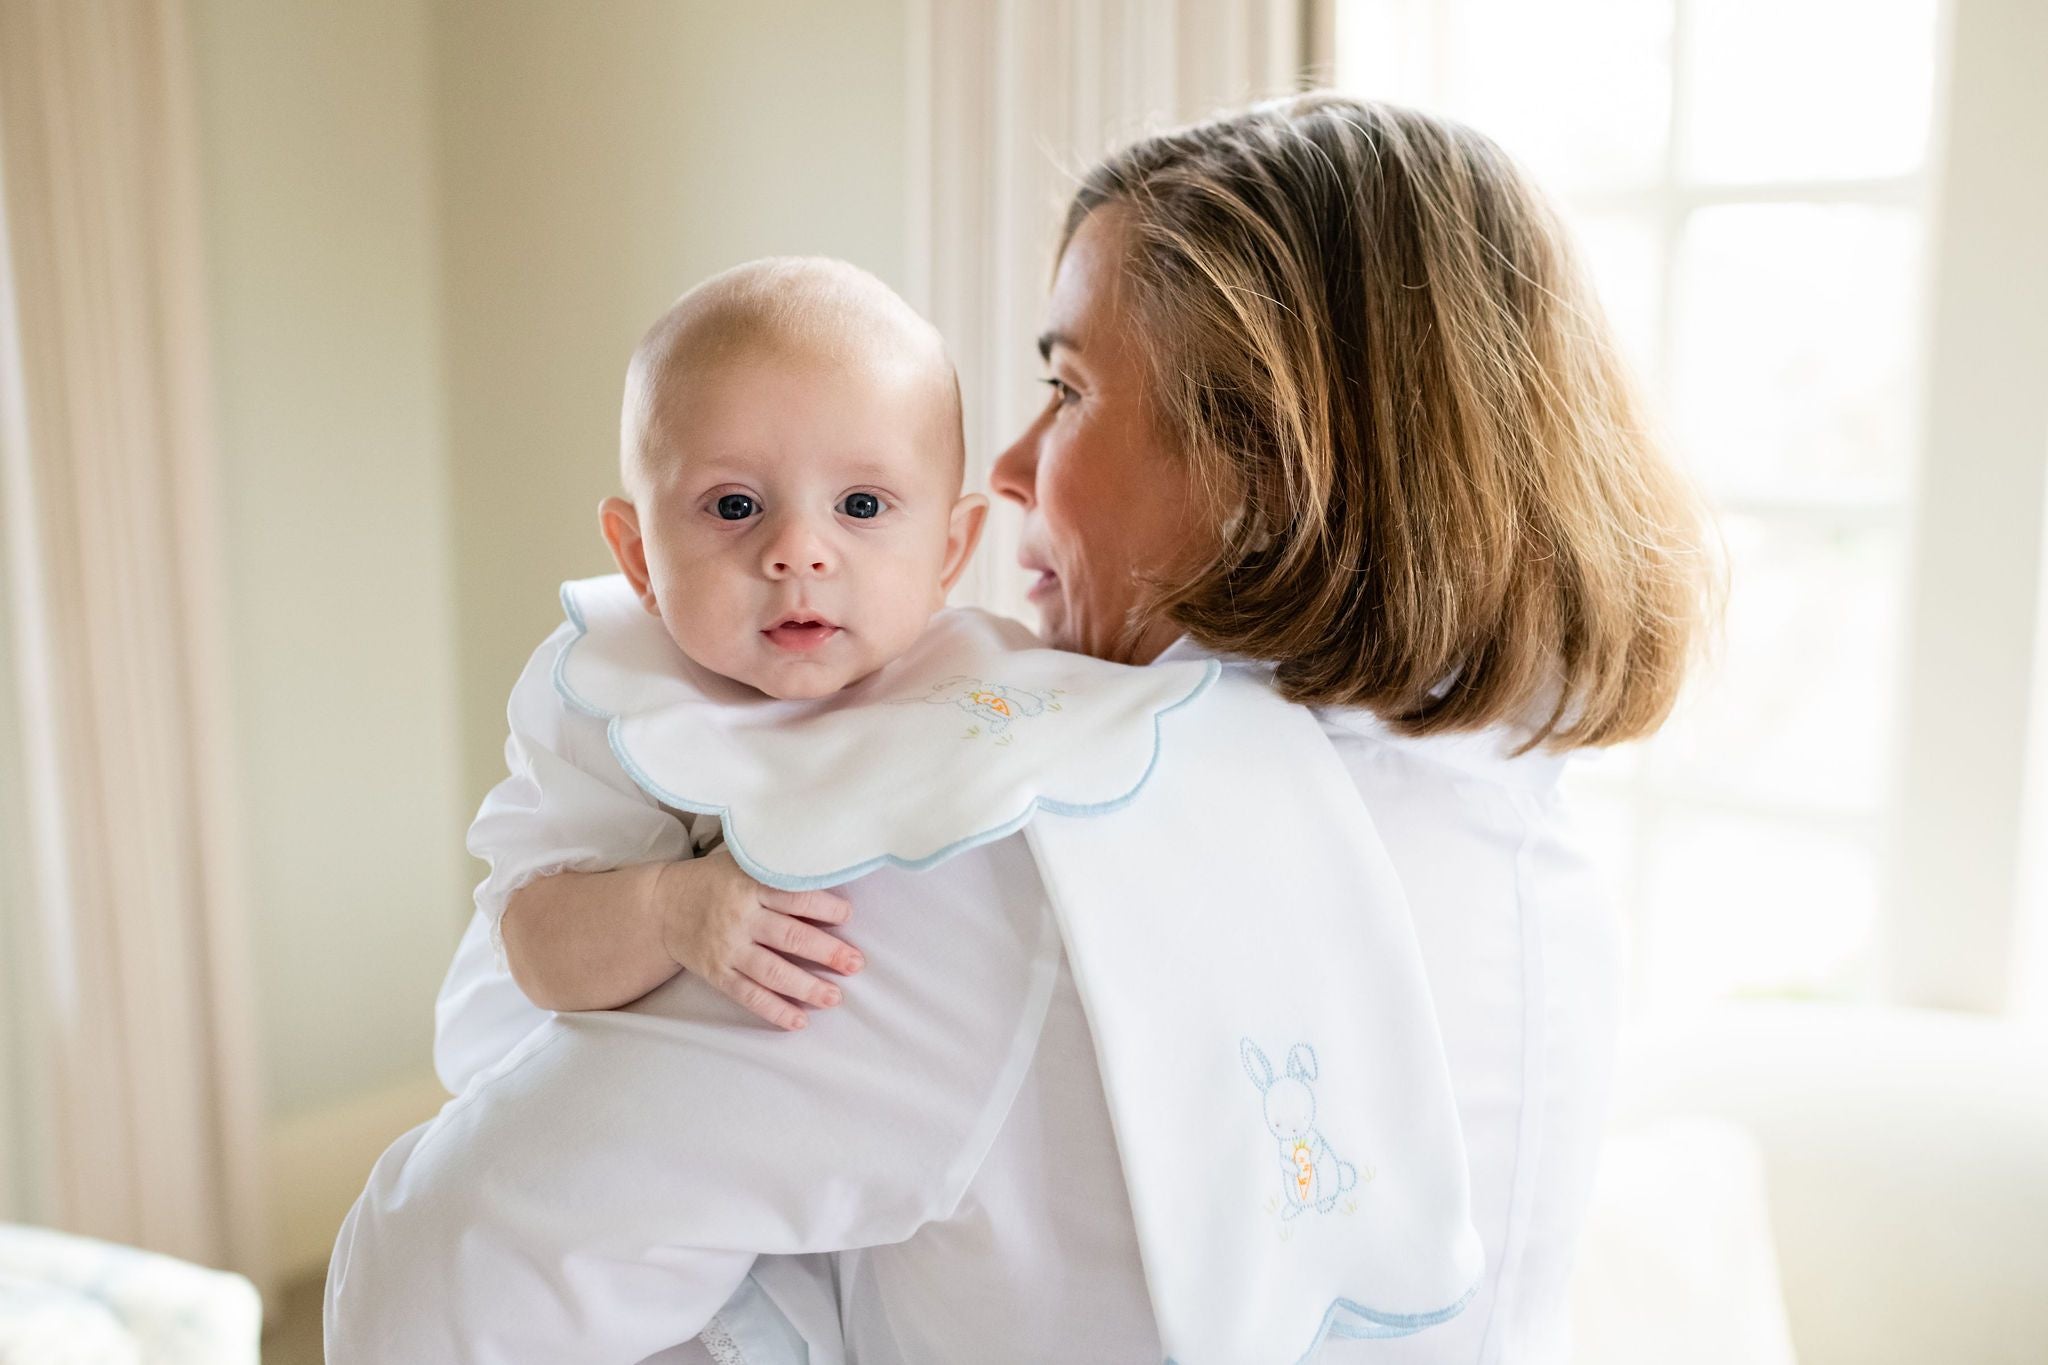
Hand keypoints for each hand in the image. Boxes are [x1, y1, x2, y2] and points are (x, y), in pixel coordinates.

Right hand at [648, 848, 860, 1029]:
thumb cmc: (715, 880)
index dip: (823, 907)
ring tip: (834, 997)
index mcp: (749, 883)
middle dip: (826, 952)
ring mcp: (727, 948)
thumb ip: (778, 868)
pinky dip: (774, 1010)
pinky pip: (748, 995)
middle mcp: (740, 917)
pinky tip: (799, 1021)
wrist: (661, 905)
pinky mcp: (717, 973)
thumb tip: (829, 871)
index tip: (848, 917)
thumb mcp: (743, 861)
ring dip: (806, 987)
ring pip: (772, 971)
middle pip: (789, 936)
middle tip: (855, 964)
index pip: (794, 896)